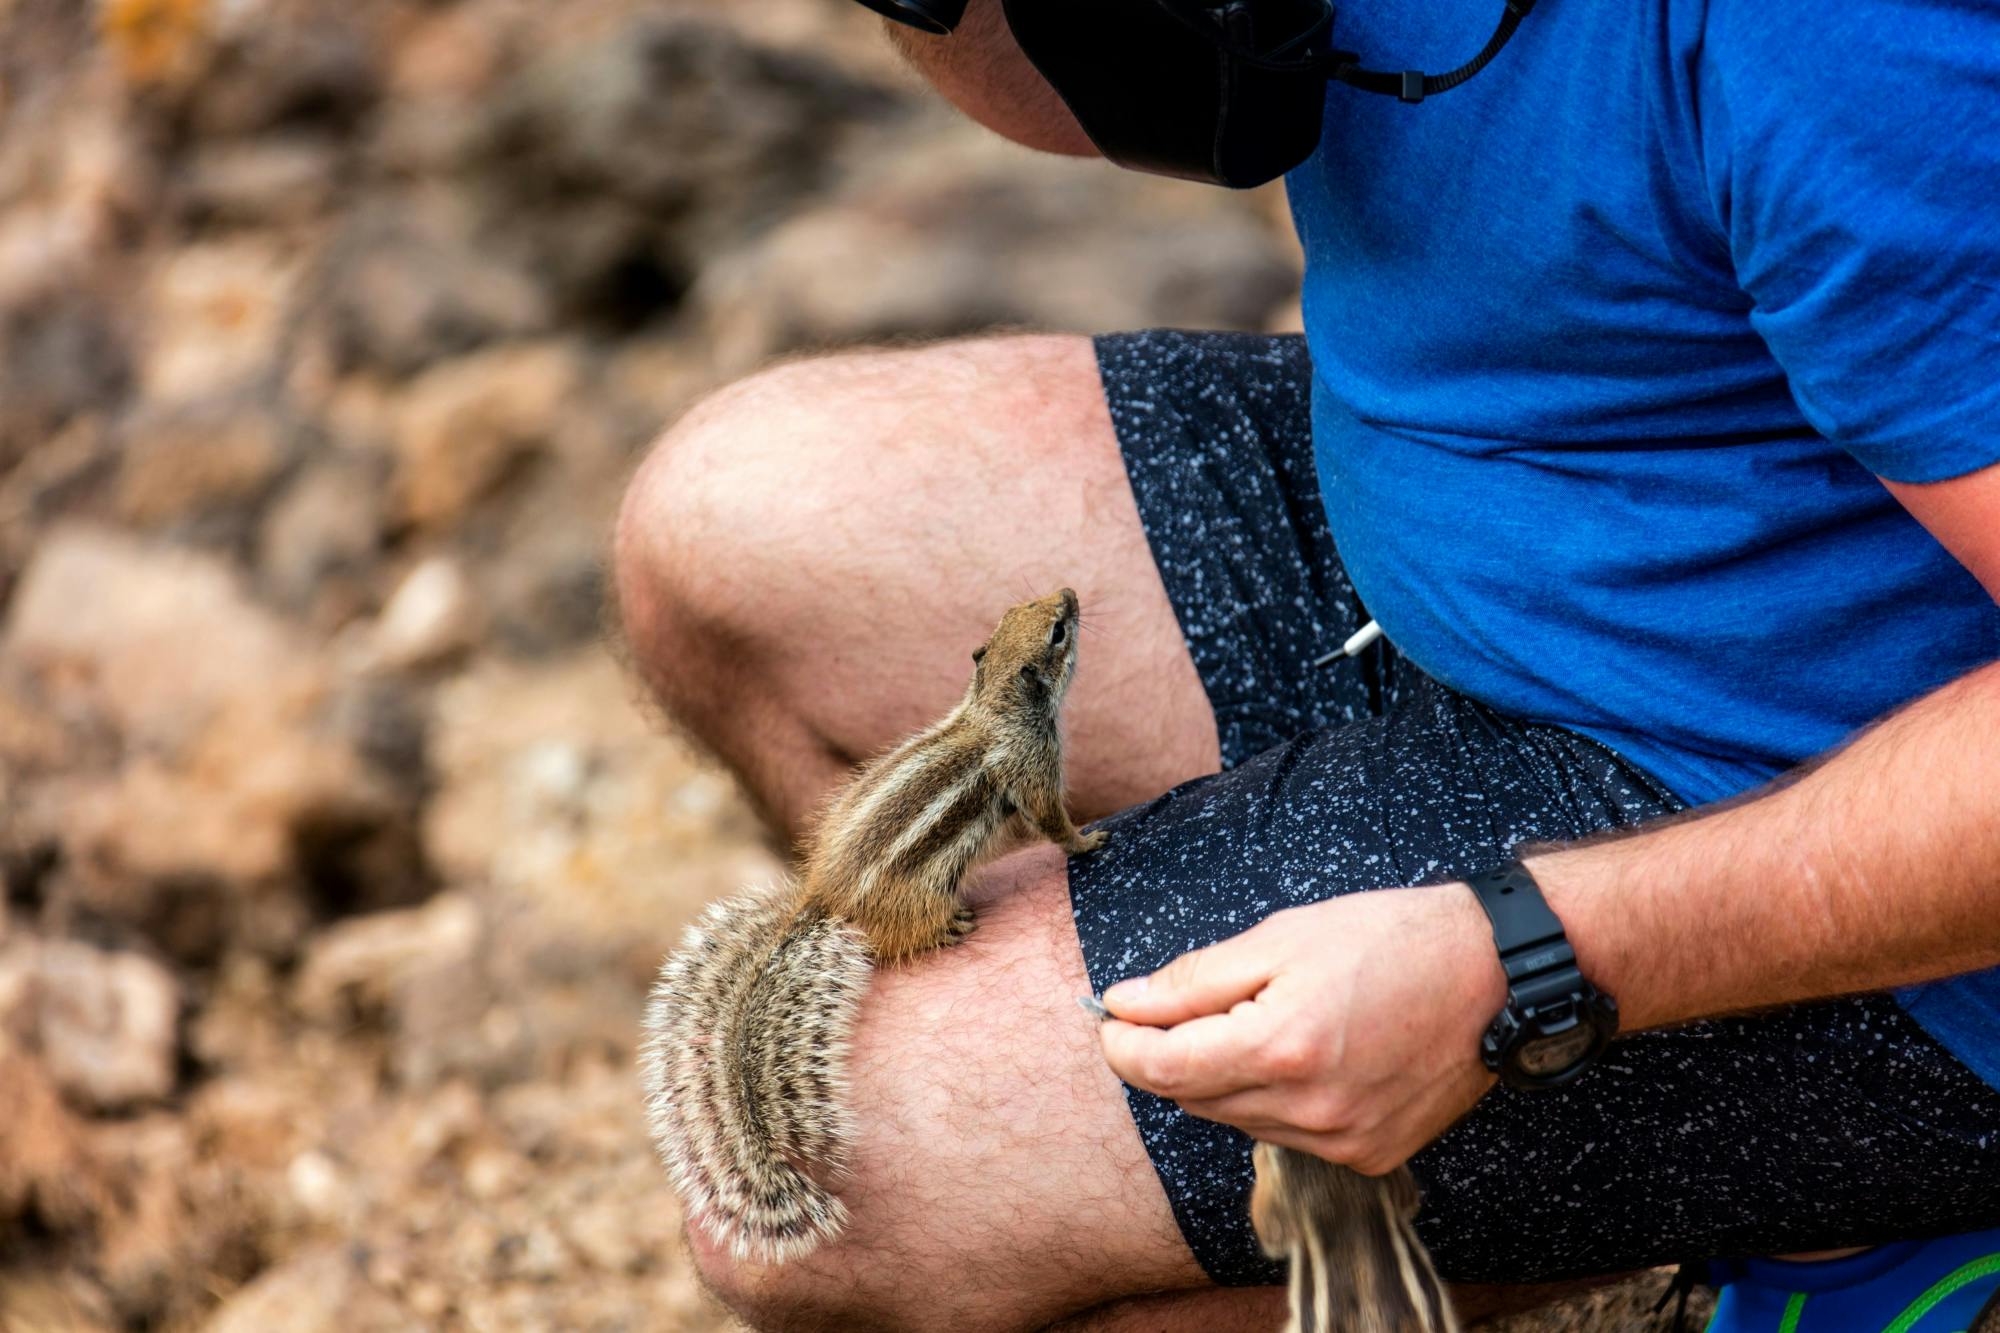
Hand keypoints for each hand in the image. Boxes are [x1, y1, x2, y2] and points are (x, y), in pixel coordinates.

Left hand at [1097, 884, 1507, 1175]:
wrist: (1495, 976)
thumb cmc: (1390, 939)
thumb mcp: (1281, 937)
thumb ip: (1194, 980)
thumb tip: (1123, 1002)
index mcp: (1283, 1047)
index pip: (1164, 1068)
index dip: (1123, 1043)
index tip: (1109, 1017)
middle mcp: (1311, 1109)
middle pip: (1194, 1097)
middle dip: (1169, 1054)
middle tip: (1168, 1008)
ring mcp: (1343, 1141)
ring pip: (1237, 1119)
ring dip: (1222, 1076)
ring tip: (1254, 1020)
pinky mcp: (1369, 1156)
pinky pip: (1287, 1135)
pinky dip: (1272, 1099)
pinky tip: (1299, 1054)